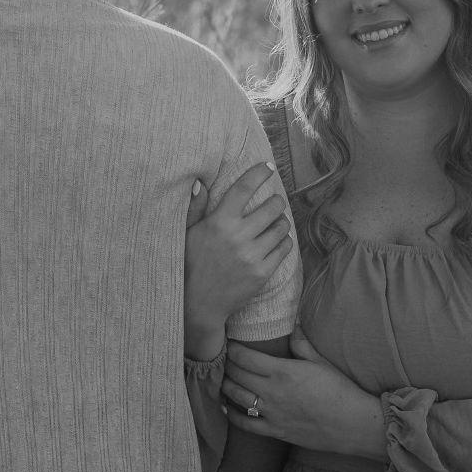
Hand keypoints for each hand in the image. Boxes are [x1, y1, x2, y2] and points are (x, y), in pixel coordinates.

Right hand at [184, 164, 290, 356]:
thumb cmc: (190, 264)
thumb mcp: (187, 234)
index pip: (244, 188)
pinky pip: (284, 248)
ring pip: (282, 227)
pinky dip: (284, 241)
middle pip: (272, 206)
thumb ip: (195, 207)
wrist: (198, 304)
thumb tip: (200, 182)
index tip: (268, 167)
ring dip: (282, 221)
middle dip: (276, 201)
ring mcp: (252, 256)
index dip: (258, 174)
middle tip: (274, 202)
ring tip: (276, 222)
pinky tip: (278, 240)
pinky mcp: (263, 273)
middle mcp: (238, 236)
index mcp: (219, 222)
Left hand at [221, 331, 385, 459]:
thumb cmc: (340, 390)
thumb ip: (302, 344)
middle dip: (227, 366)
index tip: (229, 344)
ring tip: (224, 380)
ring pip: (236, 397)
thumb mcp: (321, 362)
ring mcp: (271, 413)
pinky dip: (233, 416)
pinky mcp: (275, 431)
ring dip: (226, 387)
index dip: (232, 349)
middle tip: (224, 360)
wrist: (353, 424)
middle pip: (236, 375)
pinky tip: (228, 408)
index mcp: (282, 371)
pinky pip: (246, 424)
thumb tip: (294, 326)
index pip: (245, 357)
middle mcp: (272, 391)